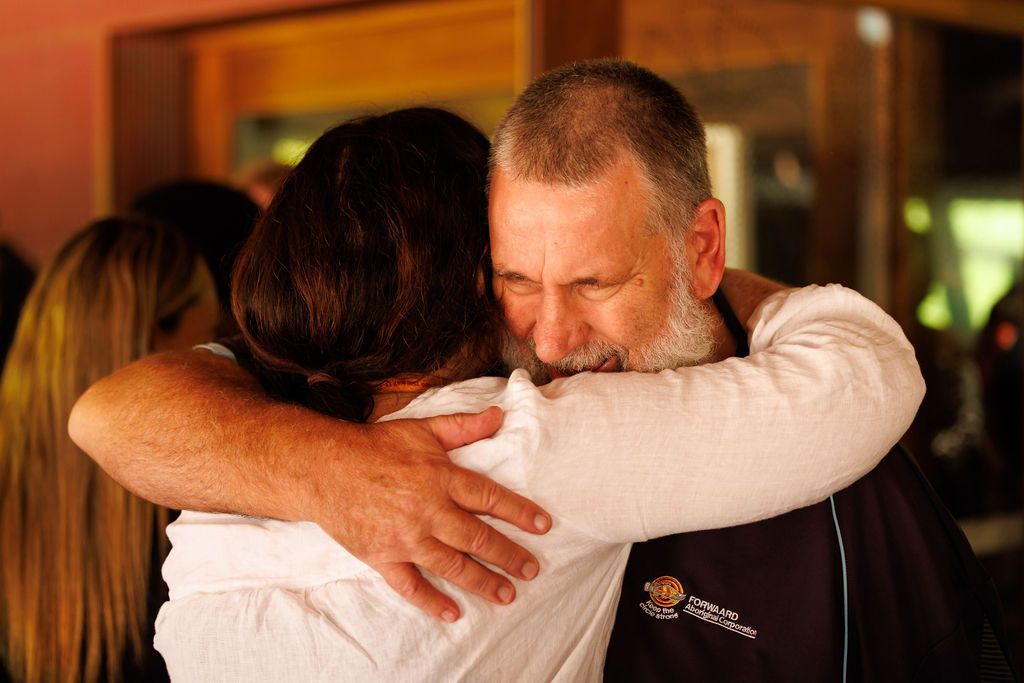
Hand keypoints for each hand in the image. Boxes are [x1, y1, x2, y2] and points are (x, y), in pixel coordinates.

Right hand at [306, 406, 550, 621]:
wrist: (324, 468)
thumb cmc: (375, 446)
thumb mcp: (422, 429)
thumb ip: (462, 427)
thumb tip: (499, 415)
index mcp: (440, 478)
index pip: (489, 498)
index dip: (519, 512)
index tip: (543, 526)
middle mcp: (428, 511)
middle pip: (477, 538)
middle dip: (508, 556)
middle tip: (531, 569)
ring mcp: (405, 538)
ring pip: (452, 566)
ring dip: (482, 582)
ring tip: (507, 594)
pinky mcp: (383, 556)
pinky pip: (410, 585)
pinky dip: (431, 601)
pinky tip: (452, 613)